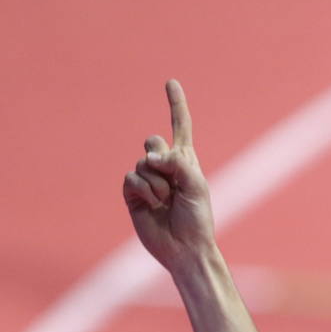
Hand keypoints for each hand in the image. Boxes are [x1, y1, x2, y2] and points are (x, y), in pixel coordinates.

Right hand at [123, 80, 215, 270]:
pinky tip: (153, 205)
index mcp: (186, 163)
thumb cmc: (197, 219)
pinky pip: (131, 178)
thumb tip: (149, 156)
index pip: (180, 128)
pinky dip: (144, 190)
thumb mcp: (196, 186)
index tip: (171, 82)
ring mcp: (147, 180)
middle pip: (153, 142)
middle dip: (162, 159)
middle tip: (174, 182)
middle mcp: (165, 168)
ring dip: (157, 184)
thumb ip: (177, 164)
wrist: (185, 248)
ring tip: (167, 202)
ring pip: (142, 163)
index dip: (176, 105)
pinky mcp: (133, 194)